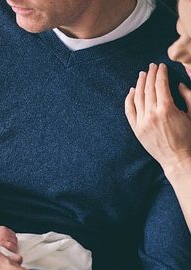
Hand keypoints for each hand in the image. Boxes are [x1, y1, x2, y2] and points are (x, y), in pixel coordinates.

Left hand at [125, 63, 190, 177]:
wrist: (177, 158)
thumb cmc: (189, 136)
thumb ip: (188, 96)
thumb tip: (179, 84)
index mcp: (166, 109)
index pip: (160, 85)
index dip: (160, 73)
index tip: (161, 66)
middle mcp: (151, 114)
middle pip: (148, 89)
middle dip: (150, 75)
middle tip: (151, 66)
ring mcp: (142, 122)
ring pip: (137, 98)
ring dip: (139, 84)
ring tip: (142, 75)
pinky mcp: (136, 130)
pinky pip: (129, 111)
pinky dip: (129, 100)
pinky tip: (131, 91)